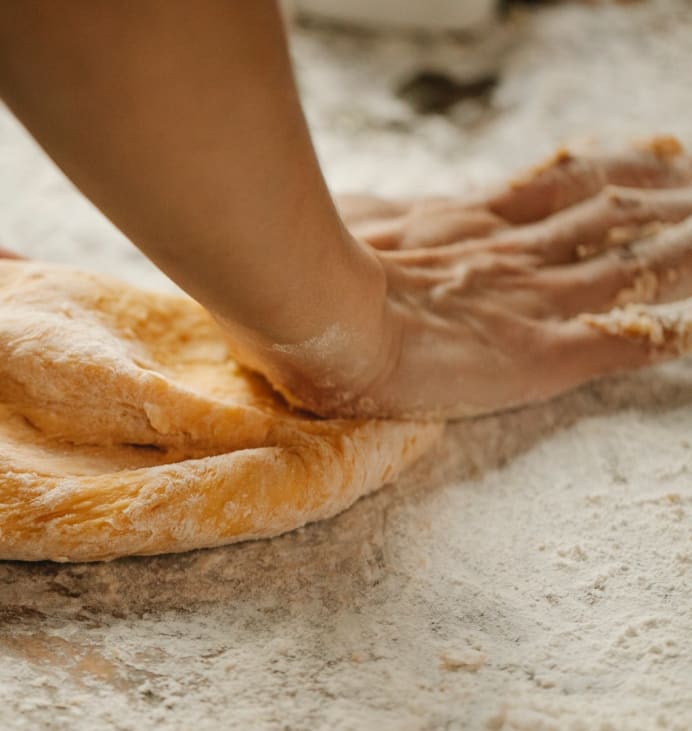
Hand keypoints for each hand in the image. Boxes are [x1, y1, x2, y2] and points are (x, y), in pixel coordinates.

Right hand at [229, 138, 691, 418]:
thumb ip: (376, 216)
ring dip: (680, 252)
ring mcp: (532, 302)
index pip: (556, 191)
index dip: (608, 176)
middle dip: (661, 208)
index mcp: (467, 225)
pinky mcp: (544, 355)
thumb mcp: (354, 225)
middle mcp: (510, 256)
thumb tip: (372, 206)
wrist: (318, 313)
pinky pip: (622, 342)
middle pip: (606, 220)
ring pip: (628, 267)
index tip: (652, 162)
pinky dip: (666, 335)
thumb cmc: (321, 277)